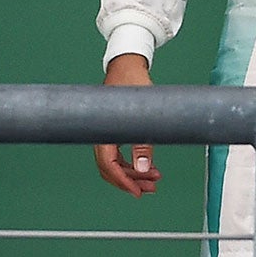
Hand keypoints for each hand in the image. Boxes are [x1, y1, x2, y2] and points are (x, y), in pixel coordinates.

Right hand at [94, 53, 160, 196]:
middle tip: (151, 188)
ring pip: (116, 164)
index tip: (137, 191)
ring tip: (153, 180)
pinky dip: (132, 163)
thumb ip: (144, 141)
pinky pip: (119, 155)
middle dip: (131, 181)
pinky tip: (147, 167)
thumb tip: (145, 167)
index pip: (108, 165)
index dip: (123, 181)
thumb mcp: (143, 111)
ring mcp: (107, 134)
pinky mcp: (113, 132)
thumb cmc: (132, 82)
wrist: (126, 65)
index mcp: (103, 130)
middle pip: (111, 168)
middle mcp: (102, 134)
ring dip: (133, 174)